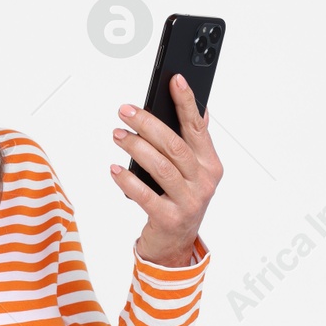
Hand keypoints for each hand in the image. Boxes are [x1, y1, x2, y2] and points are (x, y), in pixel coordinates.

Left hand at [112, 75, 222, 265]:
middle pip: (174, 145)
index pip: (198, 127)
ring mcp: (188, 202)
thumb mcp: (193, 172)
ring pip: (160, 167)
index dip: (186, 102)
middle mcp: (203, 182)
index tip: (175, 80)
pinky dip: (127, 180)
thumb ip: (195, 143)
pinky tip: (115, 169)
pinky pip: (145, 195)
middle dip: (148, 124)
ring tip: (117, 135)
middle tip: (125, 111)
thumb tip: (200, 110)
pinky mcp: (169, 219)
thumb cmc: (180, 201)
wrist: (175, 245)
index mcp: (210, 165)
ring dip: (135, 147)